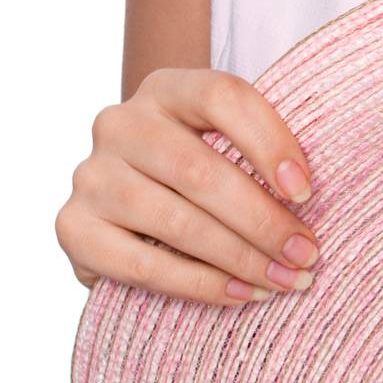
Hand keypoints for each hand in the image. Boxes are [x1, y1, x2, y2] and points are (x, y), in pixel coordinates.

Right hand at [55, 68, 320, 304]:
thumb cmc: (198, 170)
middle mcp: (120, 123)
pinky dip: (198, 285)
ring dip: (239, 258)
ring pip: (174, 221)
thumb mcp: (223, 142)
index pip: (221, 97)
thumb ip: (258, 152)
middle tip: (305, 254)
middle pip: (198, 169)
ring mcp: (91, 175)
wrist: (128, 205)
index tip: (305, 191)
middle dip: (261, 219)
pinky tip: (240, 294)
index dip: (268, 141)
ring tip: (283, 281)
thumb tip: (309, 196)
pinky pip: (142, 265)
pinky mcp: (73, 228)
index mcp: (166, 88)